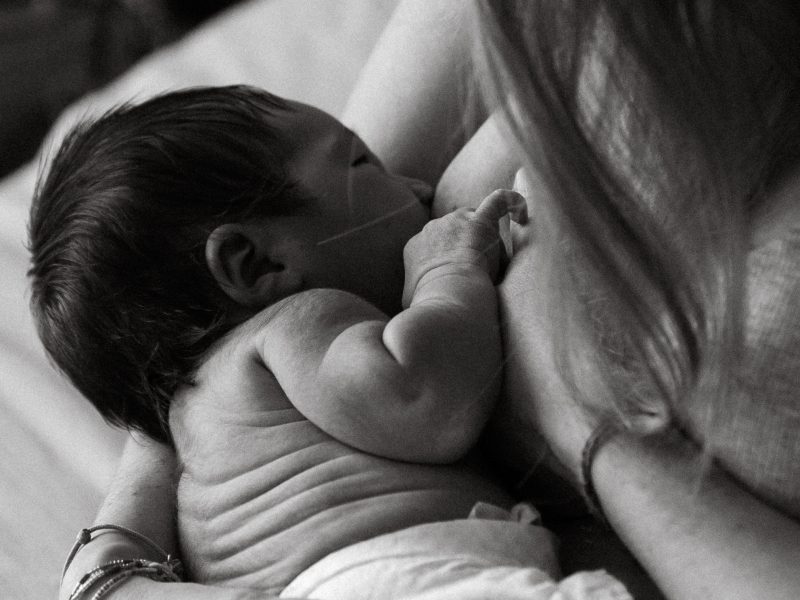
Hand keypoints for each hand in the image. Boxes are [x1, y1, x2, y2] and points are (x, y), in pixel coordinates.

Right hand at [402, 189, 527, 306]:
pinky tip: (522, 214)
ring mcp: (456, 221)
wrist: (446, 295)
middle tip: (477, 274)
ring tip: (494, 266)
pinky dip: (513, 204)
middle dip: (467, 248)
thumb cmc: (429, 304)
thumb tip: (419, 299)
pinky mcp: (480, 221)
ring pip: (476, 221)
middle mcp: (433, 228)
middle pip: (456, 231)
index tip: (458, 279)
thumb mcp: (410, 299)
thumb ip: (416, 292)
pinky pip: (499, 201)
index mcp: (415, 246)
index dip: (450, 259)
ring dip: (486, 239)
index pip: (437, 244)